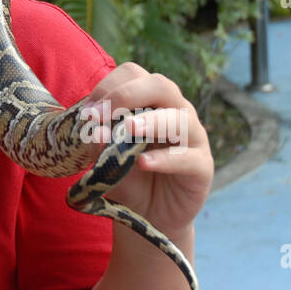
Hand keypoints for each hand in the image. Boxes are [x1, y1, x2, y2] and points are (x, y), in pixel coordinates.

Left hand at [81, 62, 212, 236]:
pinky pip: (189, 158)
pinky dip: (165, 159)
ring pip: (179, 118)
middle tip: (101, 115)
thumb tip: (96, 131)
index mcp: (150, 100)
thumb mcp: (106, 160)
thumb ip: (99, 146)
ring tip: (129, 129)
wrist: (150, 214)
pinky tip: (143, 164)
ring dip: (151, 121)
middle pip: (160, 85)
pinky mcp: (202, 167)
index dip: (108, 87)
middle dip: (128, 95)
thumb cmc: (128, 177)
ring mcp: (193, 137)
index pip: (133, 74)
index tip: (88, 113)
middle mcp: (175, 111)